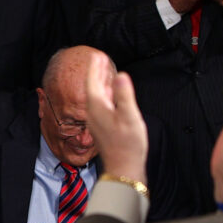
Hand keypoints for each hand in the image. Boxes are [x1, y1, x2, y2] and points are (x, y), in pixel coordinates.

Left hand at [85, 52, 148, 181]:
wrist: (124, 167)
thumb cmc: (127, 144)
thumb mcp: (129, 116)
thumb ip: (124, 94)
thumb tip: (120, 75)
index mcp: (97, 107)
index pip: (93, 81)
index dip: (95, 67)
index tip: (97, 55)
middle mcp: (93, 112)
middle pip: (93, 87)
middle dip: (97, 72)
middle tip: (100, 59)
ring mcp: (97, 120)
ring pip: (97, 95)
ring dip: (101, 82)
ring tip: (105, 71)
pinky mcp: (102, 126)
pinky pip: (101, 103)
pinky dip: (105, 94)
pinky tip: (111, 94)